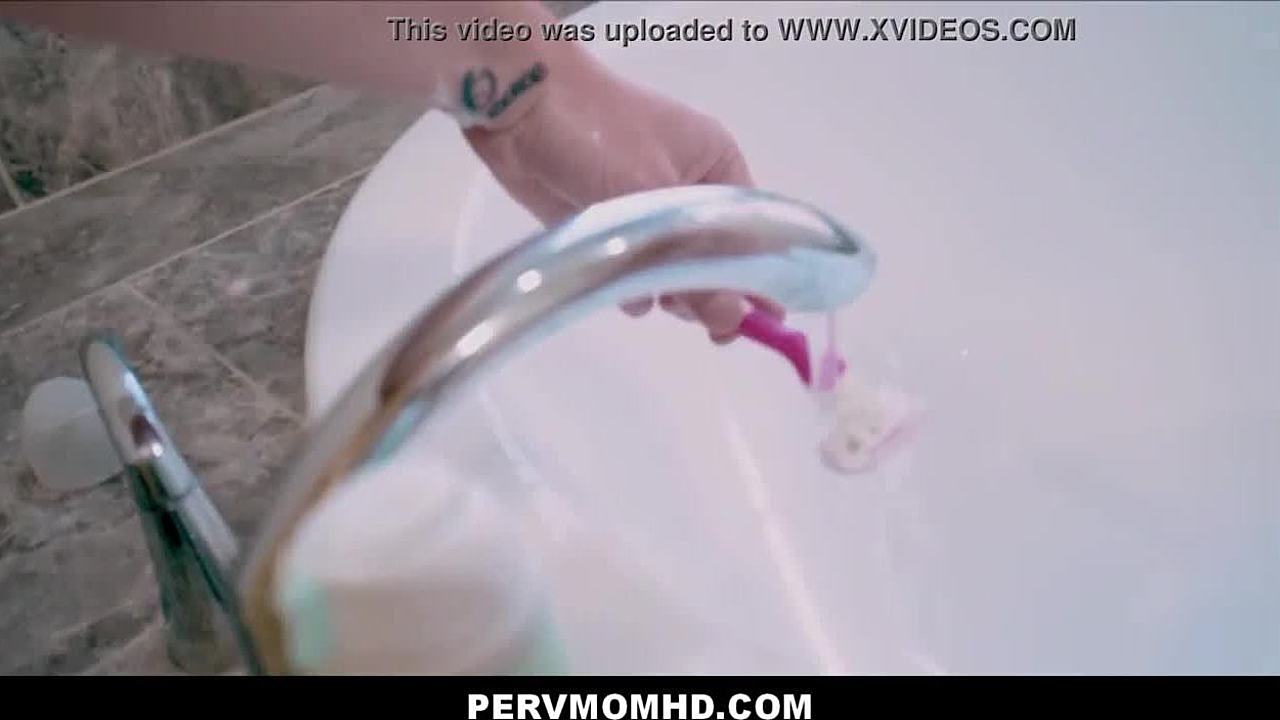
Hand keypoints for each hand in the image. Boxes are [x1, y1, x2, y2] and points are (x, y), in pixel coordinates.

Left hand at [462, 56, 782, 343]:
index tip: (761, 326)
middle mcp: (690, 193)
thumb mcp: (654, 198)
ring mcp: (648, 213)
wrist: (519, 108)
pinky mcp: (610, 231)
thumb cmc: (598, 136)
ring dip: (666, 292)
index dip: (760, 280)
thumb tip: (732, 317)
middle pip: (718, 262)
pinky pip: (635, 275)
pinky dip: (629, 287)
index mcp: (718, 169)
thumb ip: (694, 261)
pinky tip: (616, 285)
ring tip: (650, 290)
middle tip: (691, 313)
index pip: (756, 235)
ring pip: (675, 275)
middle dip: (708, 290)